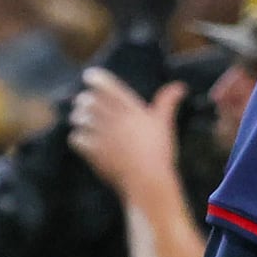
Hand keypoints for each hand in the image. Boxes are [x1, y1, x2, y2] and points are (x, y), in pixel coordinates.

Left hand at [65, 68, 183, 196]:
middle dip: (84, 100)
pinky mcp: (92, 151)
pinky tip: (81, 139)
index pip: (106, 85)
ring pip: (79, 118)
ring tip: (80, 119)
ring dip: (78, 117)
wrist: (147, 180)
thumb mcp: (165, 123)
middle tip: (84, 102)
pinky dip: (76, 137)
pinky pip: (75, 138)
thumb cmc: (158, 151)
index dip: (95, 78)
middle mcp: (112, 118)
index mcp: (129, 108)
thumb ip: (168, 101)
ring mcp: (100, 135)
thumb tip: (180, 86)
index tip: (89, 76)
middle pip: (87, 100)